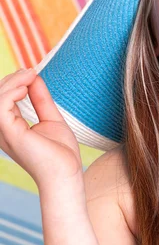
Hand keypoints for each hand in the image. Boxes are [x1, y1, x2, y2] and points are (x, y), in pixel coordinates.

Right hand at [0, 68, 82, 188]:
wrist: (67, 173)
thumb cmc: (61, 153)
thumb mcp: (51, 118)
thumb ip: (40, 99)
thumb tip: (34, 77)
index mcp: (11, 127)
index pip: (4, 99)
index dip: (15, 82)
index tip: (32, 73)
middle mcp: (3, 130)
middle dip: (12, 79)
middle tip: (31, 71)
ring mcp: (4, 132)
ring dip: (12, 82)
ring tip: (30, 75)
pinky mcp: (9, 133)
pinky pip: (0, 105)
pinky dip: (12, 91)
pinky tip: (26, 88)